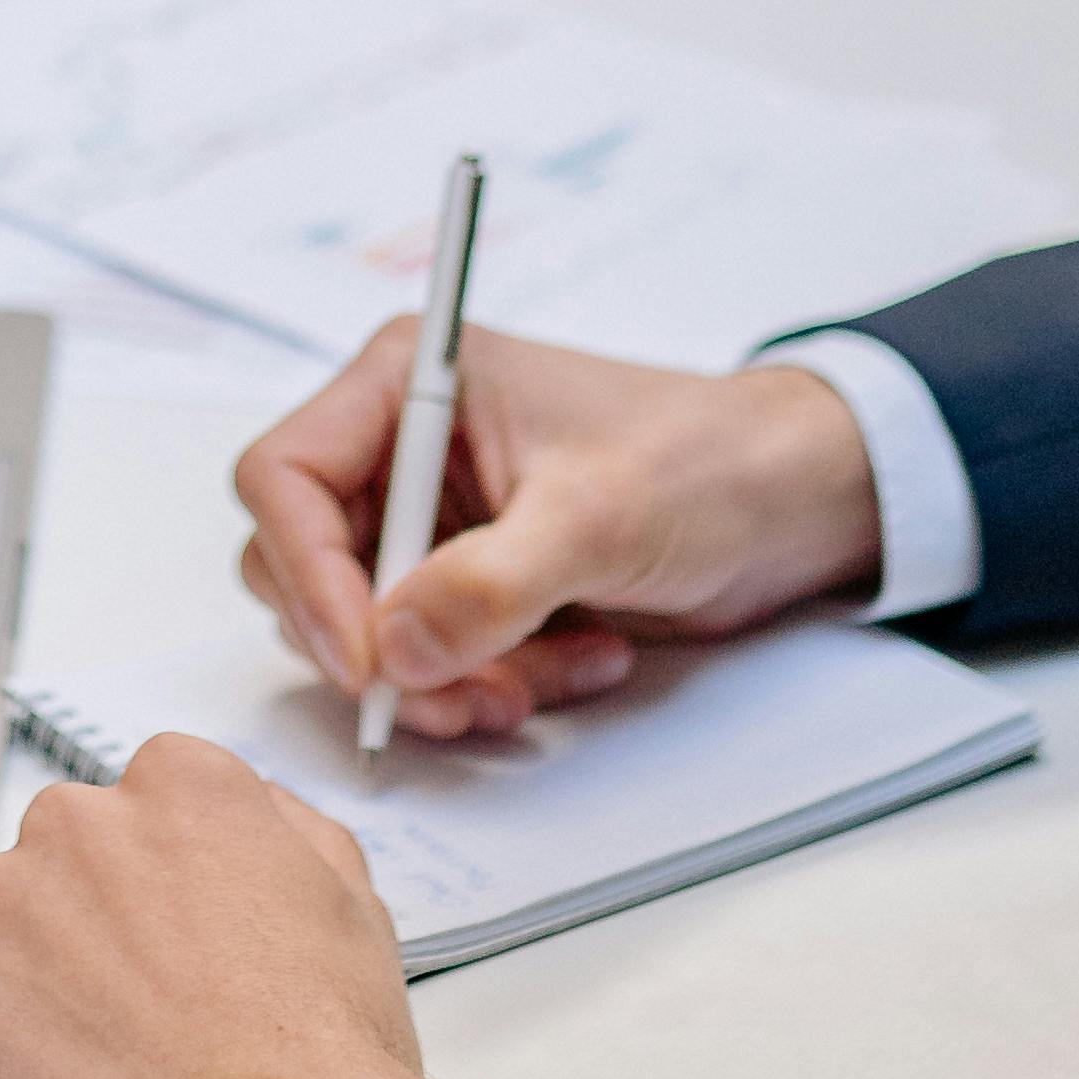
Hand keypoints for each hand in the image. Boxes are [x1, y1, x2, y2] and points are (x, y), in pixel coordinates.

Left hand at [0, 734, 427, 1078]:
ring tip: (98, 1063)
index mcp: (178, 786)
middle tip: (135, 1015)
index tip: (171, 945)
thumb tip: (251, 818)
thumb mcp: (349, 909)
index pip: (142, 809)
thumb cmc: (315, 1062)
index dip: (160, 891)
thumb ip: (285, 834)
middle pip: (61, 861)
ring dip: (29, 981)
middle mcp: (79, 819)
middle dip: (86, 928)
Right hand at [237, 325, 881, 740]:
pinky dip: (494, 681)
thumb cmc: (706, 461)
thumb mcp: (597, 515)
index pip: (284, 478)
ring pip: (367, 630)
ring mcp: (435, 520)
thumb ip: (489, 584)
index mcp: (408, 383)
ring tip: (541, 682)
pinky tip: (583, 659)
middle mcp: (403, 449)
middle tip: (464, 694)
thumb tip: (392, 649)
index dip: (307, 574)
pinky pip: (432, 660)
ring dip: (445, 679)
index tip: (367, 660)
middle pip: (305, 567)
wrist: (795, 503)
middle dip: (381, 648)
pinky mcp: (473, 582)